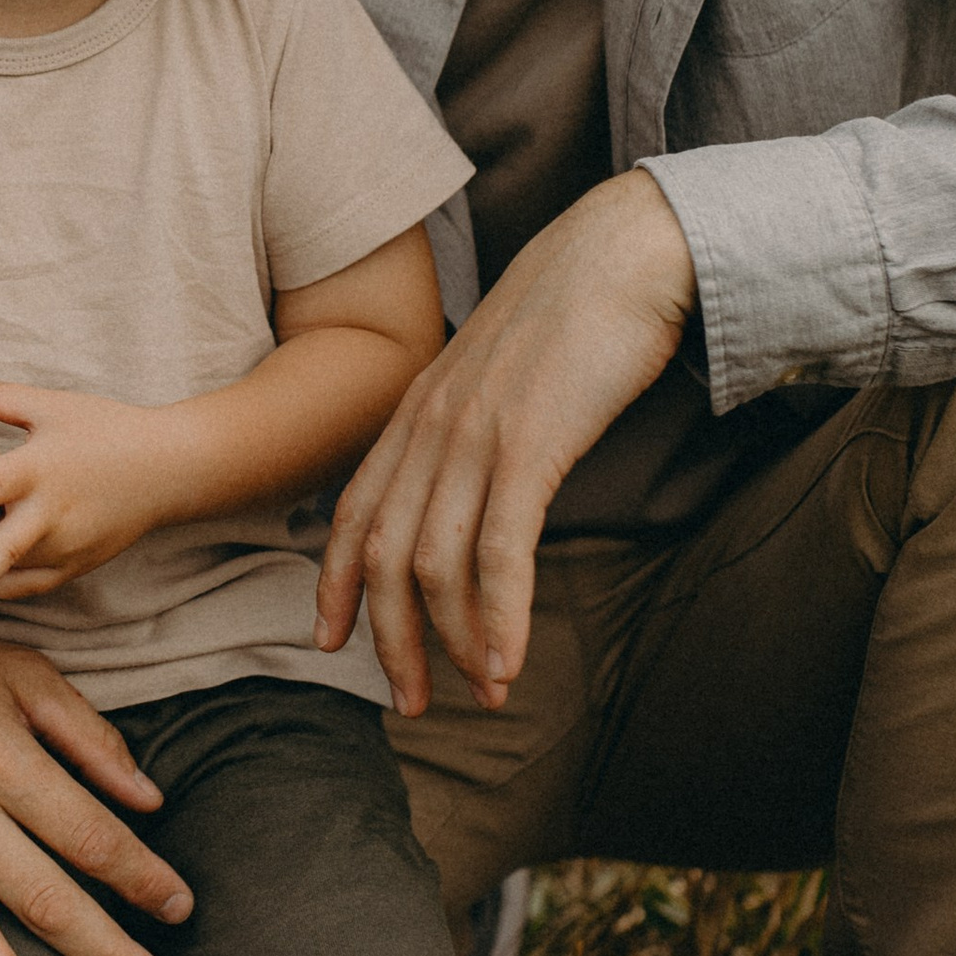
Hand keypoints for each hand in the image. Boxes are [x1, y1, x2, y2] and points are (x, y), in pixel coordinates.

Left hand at [0, 378, 180, 613]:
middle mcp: (52, 512)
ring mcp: (67, 544)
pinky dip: (4, 586)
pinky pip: (32, 584)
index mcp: (39, 468)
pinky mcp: (77, 565)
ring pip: (13, 573)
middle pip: (4, 550)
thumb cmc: (106, 428)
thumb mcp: (50, 406)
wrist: (167, 468)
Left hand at [317, 169, 695, 713]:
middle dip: (392, 641)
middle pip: (381, 555)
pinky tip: (507, 662)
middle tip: (411, 703)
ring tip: (480, 693)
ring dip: (453, 643)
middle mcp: (430, 426)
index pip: (353, 512)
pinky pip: (499, 552)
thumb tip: (473, 484)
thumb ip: (471, 426)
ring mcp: (475, 435)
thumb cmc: (574, 316)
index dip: (333, 584)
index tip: (330, 642)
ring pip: (434, 564)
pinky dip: (498, 617)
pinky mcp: (530, 444)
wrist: (625, 252)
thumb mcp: (498, 374)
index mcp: (416, 409)